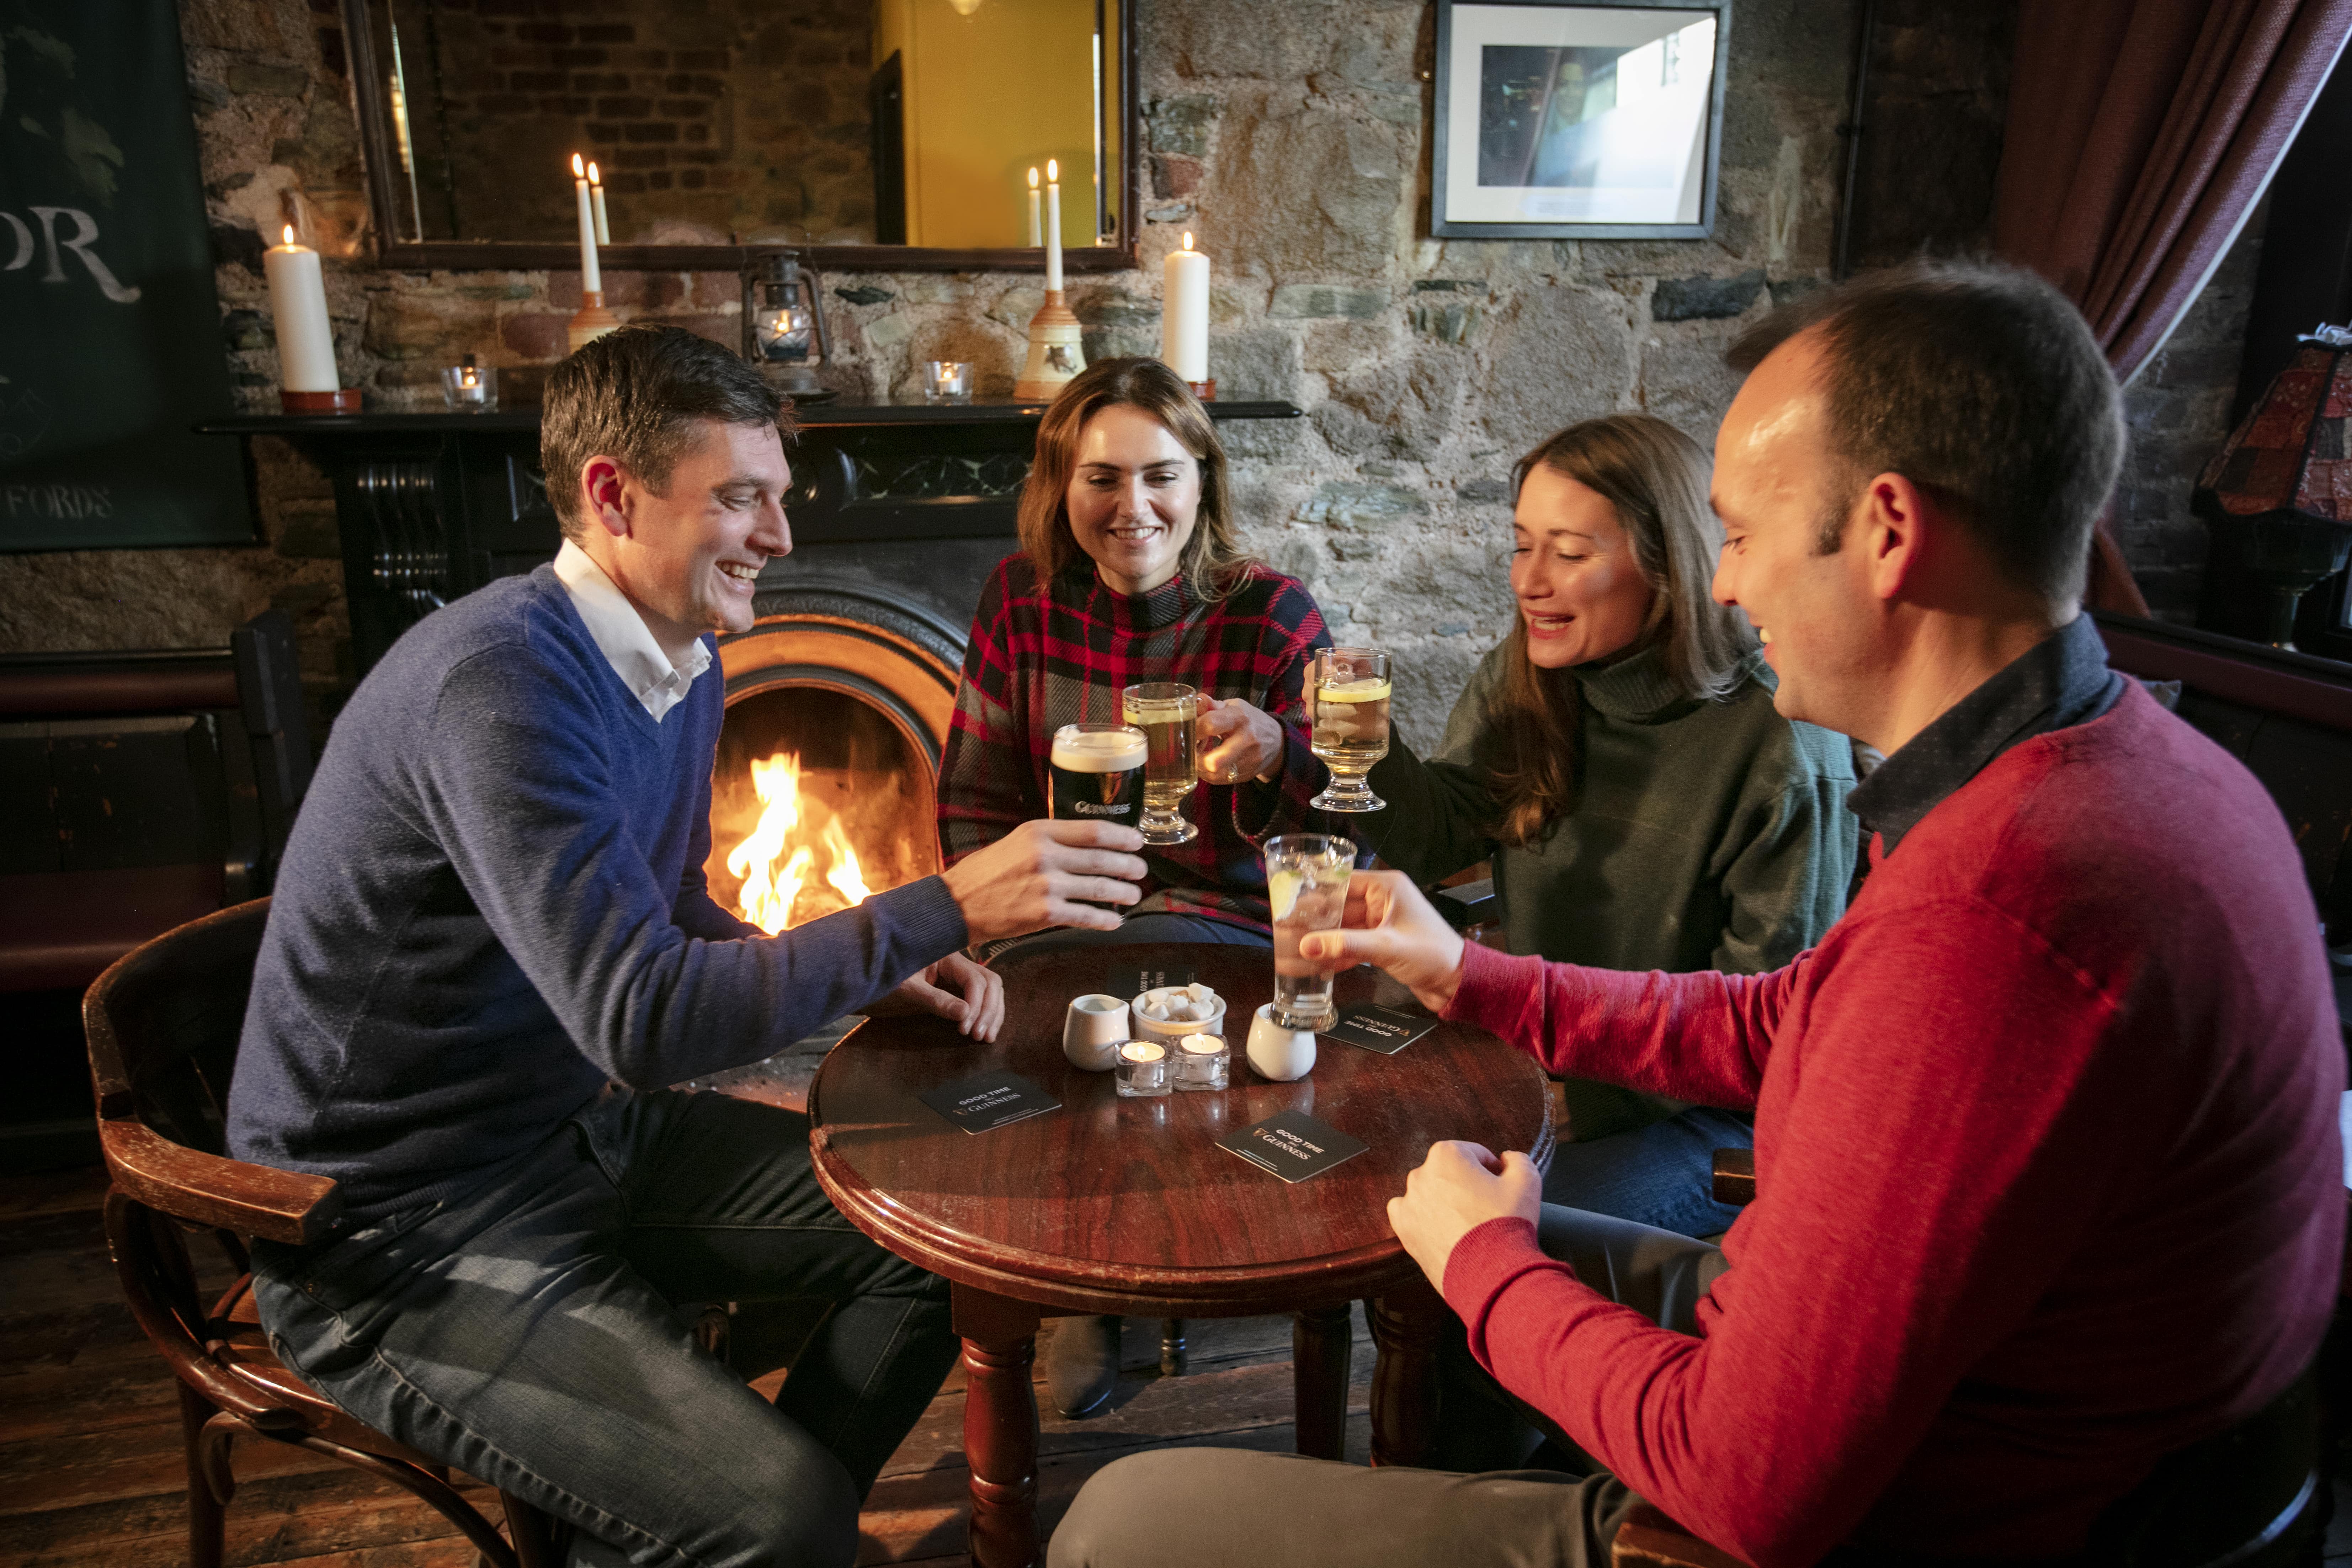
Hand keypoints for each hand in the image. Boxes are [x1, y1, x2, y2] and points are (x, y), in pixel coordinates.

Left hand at [886, 951, 1005, 1040]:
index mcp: (946, 958)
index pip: (975, 978)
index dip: (976, 1004)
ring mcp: (957, 977)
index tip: (966, 1028)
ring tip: (985, 1037)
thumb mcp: (907, 992)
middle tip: (980, 1036)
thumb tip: (965, 1013)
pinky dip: (985, 1014)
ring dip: (992, 1014)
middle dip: (989, 1010)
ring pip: (990, 991)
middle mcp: (957, 964)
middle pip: (990, 983)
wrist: (866, 986)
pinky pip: (979, 999)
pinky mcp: (955, 990)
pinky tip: (983, 1031)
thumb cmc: (882, 984)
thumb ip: (935, 1001)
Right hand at [941, 818, 1148, 942]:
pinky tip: (1115, 921)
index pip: (1093, 830)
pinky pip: (1085, 916)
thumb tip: (1090, 845)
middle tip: (1140, 870)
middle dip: (1128, 865)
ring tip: (1133, 894)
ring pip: (1099, 888)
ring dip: (1122, 893)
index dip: (1122, 836)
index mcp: (1039, 831)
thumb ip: (1052, 840)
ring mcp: (1046, 885)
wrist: (956, 904)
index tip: (1136, 841)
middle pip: (1102, 858)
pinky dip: (1104, 920)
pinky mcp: (1044, 914)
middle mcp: (1045, 855)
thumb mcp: (1017, 841)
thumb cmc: (986, 873)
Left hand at [1194, 696, 1284, 784]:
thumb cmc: (1249, 720)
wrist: (1276, 741)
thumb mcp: (1234, 707)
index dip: (1194, 728)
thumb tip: (1195, 701)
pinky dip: (1207, 773)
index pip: (1210, 725)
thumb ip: (1212, 705)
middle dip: (1195, 756)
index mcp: (1240, 718)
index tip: (1188, 729)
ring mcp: (1247, 761)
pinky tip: (1206, 763)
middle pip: (1214, 760)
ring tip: (1198, 755)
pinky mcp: (1246, 775)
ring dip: (1199, 766)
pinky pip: (1218, 779)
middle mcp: (1246, 741)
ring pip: (1214, 773)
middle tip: (1190, 748)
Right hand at [1296, 870, 1466, 1012]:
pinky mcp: (1382, 942)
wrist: (1459, 982)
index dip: (1315, 894)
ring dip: (1325, 940)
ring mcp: (1381, 922)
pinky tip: (1319, 964)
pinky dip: (1338, 953)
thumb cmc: (1433, 955)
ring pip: (1344, 927)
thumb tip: (1307, 945)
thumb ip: (1345, 945)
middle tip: (1287, 932)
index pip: (1342, 882)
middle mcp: (1382, 900)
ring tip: (1296, 950)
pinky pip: (1353, 943)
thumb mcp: (1387, 947)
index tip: (1290, 906)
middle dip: (1315, 921)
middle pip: (1339, 906)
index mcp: (1386, 887)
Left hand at [1386, 1141, 1541, 1289]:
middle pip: (1451, 1174)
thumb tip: (1507, 1159)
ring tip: (1469, 1224)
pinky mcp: (1404, 1230)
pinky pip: (1411, 1216)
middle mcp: (1421, 1174)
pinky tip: (1445, 1230)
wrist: (1490, 1273)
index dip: (1493, 1171)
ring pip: (1431, 1194)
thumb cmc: (1506, 1224)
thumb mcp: (1527, 1180)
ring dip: (1447, 1202)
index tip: (1502, 1188)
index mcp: (1446, 1155)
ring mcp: (1409, 1203)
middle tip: (1488, 1209)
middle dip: (1468, 1186)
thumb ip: (1517, 1160)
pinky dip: (1425, 1220)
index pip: (1474, 1155)